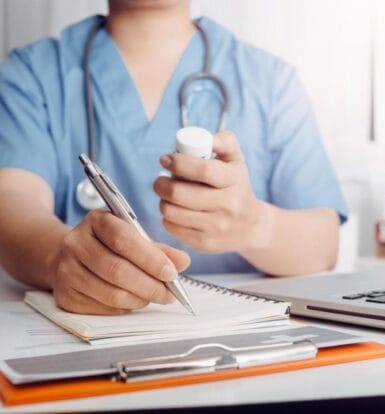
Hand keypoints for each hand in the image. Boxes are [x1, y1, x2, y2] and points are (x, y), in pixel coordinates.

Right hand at [52, 209, 190, 314]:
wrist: (71, 256)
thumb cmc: (108, 245)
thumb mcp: (133, 237)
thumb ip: (159, 249)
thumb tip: (183, 262)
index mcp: (96, 221)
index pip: (123, 239)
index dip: (150, 258)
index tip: (171, 273)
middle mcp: (76, 243)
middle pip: (117, 269)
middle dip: (150, 285)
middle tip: (169, 293)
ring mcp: (67, 270)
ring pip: (111, 293)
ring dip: (140, 299)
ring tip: (155, 297)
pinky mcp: (65, 295)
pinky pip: (102, 308)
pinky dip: (126, 308)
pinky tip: (135, 300)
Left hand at [154, 131, 267, 253]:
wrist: (251, 226)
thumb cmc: (237, 186)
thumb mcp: (236, 160)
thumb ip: (222, 141)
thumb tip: (202, 138)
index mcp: (235, 180)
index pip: (204, 170)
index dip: (179, 163)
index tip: (166, 160)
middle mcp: (228, 205)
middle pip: (180, 194)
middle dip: (161, 184)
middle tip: (160, 180)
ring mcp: (216, 227)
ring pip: (172, 212)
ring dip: (163, 201)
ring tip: (168, 196)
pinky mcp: (205, 243)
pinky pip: (172, 228)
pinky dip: (168, 217)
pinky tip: (176, 211)